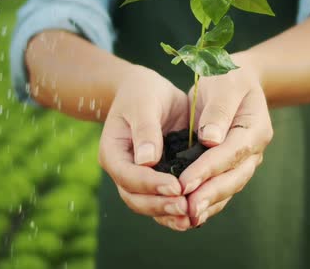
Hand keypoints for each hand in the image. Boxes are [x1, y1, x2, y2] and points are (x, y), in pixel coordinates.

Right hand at [98, 66, 191, 230]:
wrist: (148, 92)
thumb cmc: (142, 93)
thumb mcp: (143, 104)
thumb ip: (145, 130)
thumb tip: (148, 160)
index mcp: (113, 153)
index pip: (128, 176)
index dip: (151, 184)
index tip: (176, 186)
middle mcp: (123, 171)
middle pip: (136, 199)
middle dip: (161, 205)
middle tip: (186, 206)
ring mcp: (139, 178)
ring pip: (149, 206)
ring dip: (170, 214)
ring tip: (192, 217)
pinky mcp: (157, 180)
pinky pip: (164, 201)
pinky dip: (177, 212)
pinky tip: (196, 215)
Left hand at [163, 55, 272, 227]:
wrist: (236, 80)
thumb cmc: (228, 77)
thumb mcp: (224, 84)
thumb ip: (218, 111)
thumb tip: (209, 139)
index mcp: (255, 128)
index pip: (231, 152)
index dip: (208, 169)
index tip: (185, 183)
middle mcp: (254, 150)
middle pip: (233, 177)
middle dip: (209, 194)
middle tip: (187, 210)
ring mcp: (245, 161)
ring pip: (229, 188)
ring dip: (209, 204)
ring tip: (186, 217)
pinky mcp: (231, 167)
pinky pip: (221, 189)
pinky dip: (208, 202)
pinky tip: (189, 215)